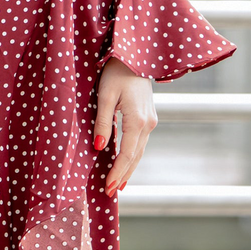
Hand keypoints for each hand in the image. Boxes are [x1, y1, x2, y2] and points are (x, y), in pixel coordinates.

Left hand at [93, 57, 156, 197]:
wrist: (134, 57)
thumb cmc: (116, 72)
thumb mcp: (104, 96)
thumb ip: (102, 122)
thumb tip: (99, 148)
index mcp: (137, 120)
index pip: (127, 154)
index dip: (117, 172)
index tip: (108, 187)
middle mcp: (148, 124)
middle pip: (135, 157)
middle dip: (122, 176)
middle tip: (110, 193)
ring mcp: (151, 121)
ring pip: (139, 152)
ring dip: (128, 169)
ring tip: (118, 185)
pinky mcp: (149, 118)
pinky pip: (140, 143)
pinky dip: (132, 156)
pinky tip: (125, 164)